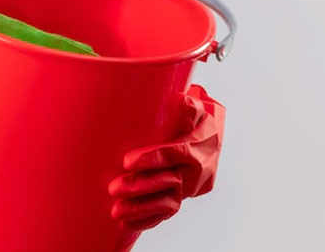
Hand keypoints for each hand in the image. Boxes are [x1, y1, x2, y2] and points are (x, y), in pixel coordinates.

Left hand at [107, 84, 225, 230]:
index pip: (178, 154)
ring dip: (141, 208)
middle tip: (114, 188)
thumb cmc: (196, 119)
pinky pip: (165, 213)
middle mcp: (199, 170)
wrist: (209, 137)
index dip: (153, 159)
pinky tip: (126, 222)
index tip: (128, 161)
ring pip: (168, 203)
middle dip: (141, 186)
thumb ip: (189, 106)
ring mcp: (191, 187)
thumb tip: (181, 100)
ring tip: (116, 210)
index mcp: (200, 145)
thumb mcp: (196, 108)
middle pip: (171, 183)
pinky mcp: (182, 197)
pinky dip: (146, 219)